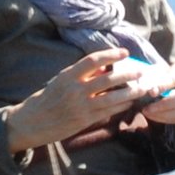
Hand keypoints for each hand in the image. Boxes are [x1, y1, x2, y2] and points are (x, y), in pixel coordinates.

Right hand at [7, 49, 158, 153]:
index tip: (124, 52)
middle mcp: (75, 89)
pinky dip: (121, 106)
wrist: (32, 122)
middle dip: (127, 75)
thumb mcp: (61, 81)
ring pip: (112, 97)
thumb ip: (81, 75)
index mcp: (68, 76)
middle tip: (141, 71)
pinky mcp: (84, 120)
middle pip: (108, 79)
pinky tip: (129, 103)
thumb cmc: (47, 99)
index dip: (110, 55)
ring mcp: (81, 106)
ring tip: (142, 88)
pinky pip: (108, 112)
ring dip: (130, 92)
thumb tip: (105, 68)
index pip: (93, 61)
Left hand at [137, 63, 174, 125]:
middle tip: (146, 108)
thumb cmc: (169, 76)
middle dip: (164, 104)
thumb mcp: (164, 70)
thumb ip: (155, 75)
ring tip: (147, 112)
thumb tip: (141, 84)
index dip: (163, 86)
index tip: (151, 92)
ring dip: (163, 114)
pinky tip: (152, 116)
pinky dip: (164, 118)